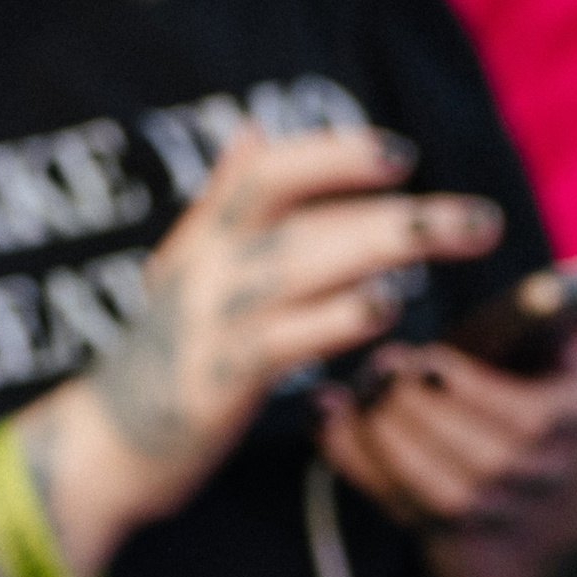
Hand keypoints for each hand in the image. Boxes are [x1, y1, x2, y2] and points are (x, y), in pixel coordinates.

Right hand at [47, 128, 505, 569]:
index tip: (401, 156)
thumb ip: (221, 201)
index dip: (332, 155)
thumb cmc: (157, 357)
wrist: (98, 448)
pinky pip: (281, 340)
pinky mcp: (214, 383)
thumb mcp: (181, 269)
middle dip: (397, 211)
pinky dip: (334, 318)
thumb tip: (253, 128)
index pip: (266, 173)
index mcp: (203, 241)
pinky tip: (385, 308)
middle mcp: (205, 272)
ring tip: (456, 242)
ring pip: (300, 266)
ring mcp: (206, 325)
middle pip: (303, 217)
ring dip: (385, 248)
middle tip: (478, 219)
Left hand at [316, 335, 576, 576]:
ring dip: (377, 437)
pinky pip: (391, 501)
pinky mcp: (441, 538)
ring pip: (426, 483)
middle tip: (377, 370)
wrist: (552, 536)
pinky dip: (352, 462)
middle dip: (412, 408)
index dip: (463, 389)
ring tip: (350, 396)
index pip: (520, 417)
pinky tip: (326, 423)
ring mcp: (486, 515)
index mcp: (564, 429)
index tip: (424, 358)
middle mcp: (529, 480)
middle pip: (467, 452)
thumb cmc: (556, 430)